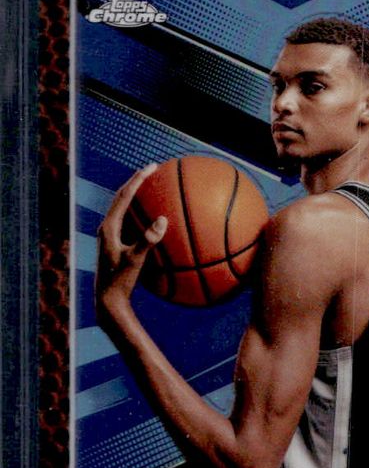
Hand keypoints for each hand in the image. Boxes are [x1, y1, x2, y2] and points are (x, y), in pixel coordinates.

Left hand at [95, 163, 167, 326]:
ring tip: (152, 187)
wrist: (106, 301)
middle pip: (122, 196)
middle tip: (153, 170)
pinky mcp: (114, 244)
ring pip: (123, 207)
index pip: (124, 195)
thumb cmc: (120, 282)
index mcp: (109, 227)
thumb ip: (148, 240)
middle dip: (137, 181)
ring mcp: (109, 236)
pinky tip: (152, 218)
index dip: (138, 178)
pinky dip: (139, 212)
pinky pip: (128, 221)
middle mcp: (107, 228)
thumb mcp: (135, 261)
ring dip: (136, 195)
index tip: (152, 166)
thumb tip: (163, 219)